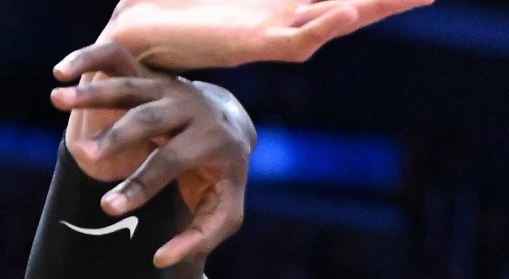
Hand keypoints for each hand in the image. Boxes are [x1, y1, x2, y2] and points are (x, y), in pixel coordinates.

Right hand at [52, 44, 254, 268]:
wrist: (233, 124)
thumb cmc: (223, 178)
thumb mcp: (224, 213)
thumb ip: (198, 239)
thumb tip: (160, 259)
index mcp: (211, 140)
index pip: (170, 161)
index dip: (139, 185)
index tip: (107, 208)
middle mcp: (190, 106)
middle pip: (148, 118)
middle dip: (114, 137)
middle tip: (83, 156)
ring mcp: (168, 86)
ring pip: (128, 86)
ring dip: (92, 93)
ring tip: (56, 100)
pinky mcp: (150, 74)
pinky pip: (118, 61)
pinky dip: (89, 60)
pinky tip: (61, 72)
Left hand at [93, 0, 431, 71]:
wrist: (137, 30)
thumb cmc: (176, 3)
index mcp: (284, 1)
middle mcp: (288, 18)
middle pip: (355, 3)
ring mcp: (274, 32)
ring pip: (337, 18)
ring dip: (371, 5)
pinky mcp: (252, 44)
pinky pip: (298, 36)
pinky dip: (323, 23)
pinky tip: (347, 12)